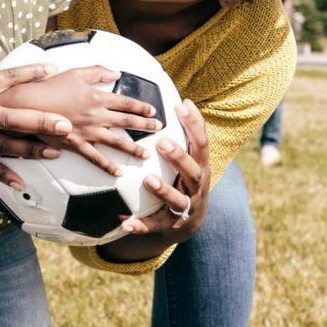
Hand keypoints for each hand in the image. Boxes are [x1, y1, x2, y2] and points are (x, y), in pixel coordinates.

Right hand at [0, 42, 72, 190]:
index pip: (7, 79)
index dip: (30, 74)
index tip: (52, 71)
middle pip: (12, 118)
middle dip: (41, 121)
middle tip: (66, 125)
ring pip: (3, 145)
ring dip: (30, 149)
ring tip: (55, 152)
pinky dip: (2, 174)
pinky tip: (20, 183)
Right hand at [0, 66, 162, 175]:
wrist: (30, 105)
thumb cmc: (51, 87)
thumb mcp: (76, 73)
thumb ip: (98, 72)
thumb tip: (117, 73)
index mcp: (97, 97)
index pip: (126, 102)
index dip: (142, 106)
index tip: (153, 110)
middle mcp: (96, 116)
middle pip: (127, 121)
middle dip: (145, 125)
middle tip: (158, 129)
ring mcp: (88, 132)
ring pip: (116, 142)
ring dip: (133, 148)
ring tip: (145, 154)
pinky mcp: (76, 144)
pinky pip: (95, 158)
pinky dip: (107, 166)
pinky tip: (118, 173)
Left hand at [118, 99, 208, 241]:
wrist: (191, 222)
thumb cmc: (186, 179)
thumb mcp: (192, 159)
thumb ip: (188, 135)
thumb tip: (185, 100)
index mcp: (201, 167)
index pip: (202, 144)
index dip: (194, 124)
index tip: (181, 105)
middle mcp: (197, 187)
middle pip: (194, 172)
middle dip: (179, 157)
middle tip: (162, 142)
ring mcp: (185, 208)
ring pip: (178, 200)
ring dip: (164, 190)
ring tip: (149, 180)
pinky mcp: (170, 226)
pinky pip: (154, 226)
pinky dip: (140, 225)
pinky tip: (124, 222)